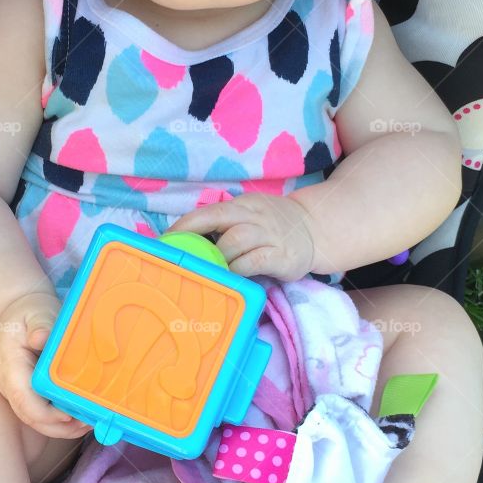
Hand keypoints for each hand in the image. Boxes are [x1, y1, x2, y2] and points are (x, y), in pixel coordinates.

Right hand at [0, 290, 92, 439]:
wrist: (18, 312)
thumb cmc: (29, 312)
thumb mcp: (35, 312)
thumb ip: (39, 325)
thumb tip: (42, 338)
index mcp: (9, 366)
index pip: (23, 399)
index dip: (47, 413)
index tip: (71, 413)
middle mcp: (9, 384)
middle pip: (31, 417)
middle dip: (60, 426)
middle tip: (89, 422)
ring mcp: (17, 391)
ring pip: (37, 421)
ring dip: (63, 428)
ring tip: (90, 424)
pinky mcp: (28, 394)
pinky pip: (42, 414)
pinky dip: (62, 421)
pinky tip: (82, 417)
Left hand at [166, 193, 315, 280]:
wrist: (314, 230)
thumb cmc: (272, 228)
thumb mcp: (249, 216)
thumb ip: (224, 224)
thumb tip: (187, 241)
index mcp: (242, 205)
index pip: (209, 210)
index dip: (186, 224)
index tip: (167, 239)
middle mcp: (254, 216)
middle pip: (219, 219)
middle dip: (194, 237)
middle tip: (179, 256)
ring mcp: (269, 235)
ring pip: (235, 241)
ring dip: (217, 257)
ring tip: (206, 270)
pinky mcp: (281, 256)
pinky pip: (254, 261)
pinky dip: (238, 269)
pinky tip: (231, 277)